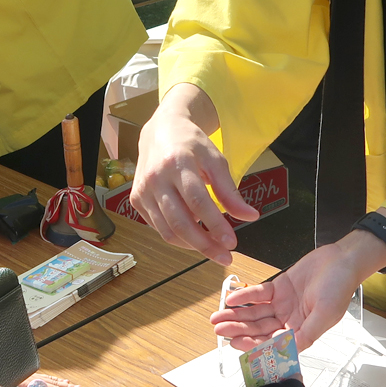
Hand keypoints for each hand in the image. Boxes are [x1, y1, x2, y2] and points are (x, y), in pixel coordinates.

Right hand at [130, 85, 256, 263]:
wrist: (160, 130)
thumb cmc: (191, 145)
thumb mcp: (215, 160)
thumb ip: (230, 190)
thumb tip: (250, 217)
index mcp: (177, 163)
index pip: (198, 201)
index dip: (215, 225)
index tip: (232, 242)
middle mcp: (156, 178)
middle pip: (180, 221)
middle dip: (205, 244)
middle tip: (225, 256)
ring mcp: (143, 190)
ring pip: (167, 230)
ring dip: (192, 245)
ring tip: (213, 248)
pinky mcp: (135, 200)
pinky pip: (158, 227)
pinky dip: (178, 237)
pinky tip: (194, 235)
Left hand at [212, 228, 385, 350]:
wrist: (342, 259)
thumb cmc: (340, 286)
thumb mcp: (326, 314)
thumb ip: (307, 332)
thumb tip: (290, 349)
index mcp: (302, 331)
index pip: (273, 343)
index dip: (253, 344)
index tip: (236, 343)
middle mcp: (290, 320)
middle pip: (259, 329)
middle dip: (238, 330)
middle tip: (219, 330)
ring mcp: (283, 304)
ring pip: (255, 313)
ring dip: (237, 315)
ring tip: (218, 317)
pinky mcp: (279, 288)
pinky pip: (258, 294)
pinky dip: (245, 296)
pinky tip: (232, 298)